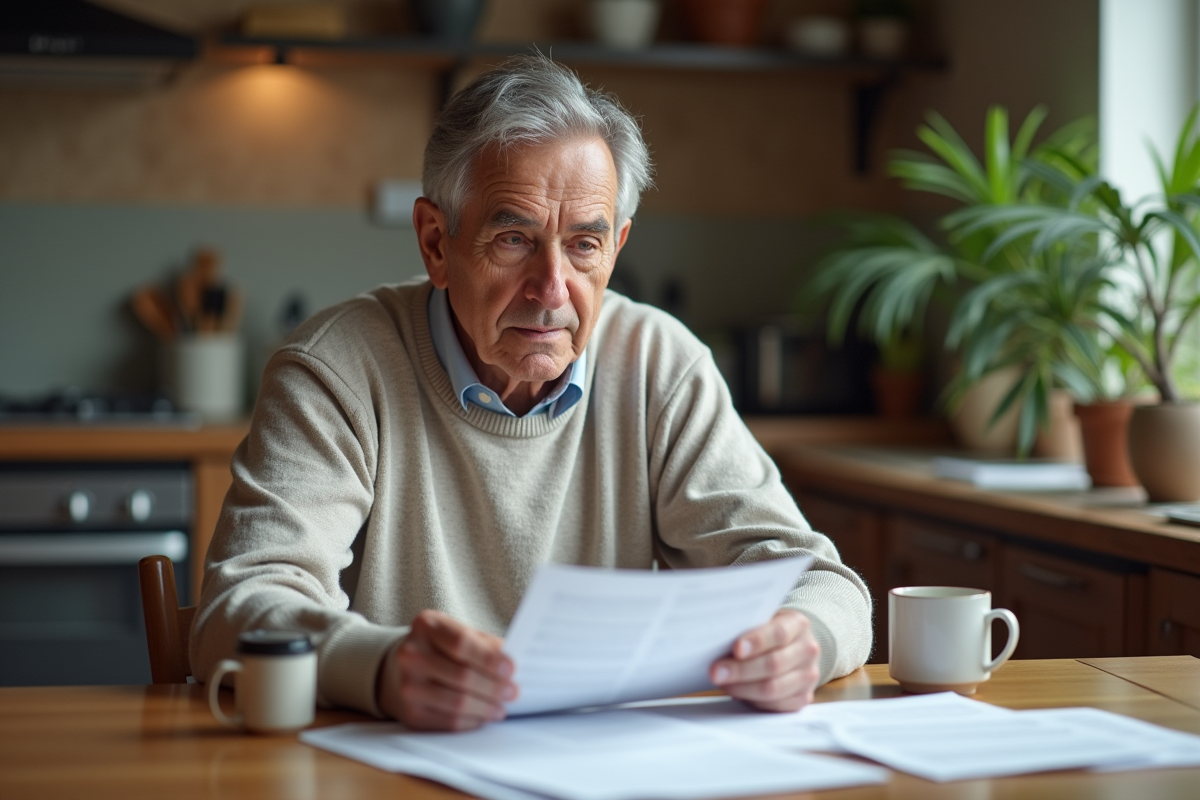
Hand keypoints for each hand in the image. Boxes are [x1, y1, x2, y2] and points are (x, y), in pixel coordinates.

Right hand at [377, 609, 517, 730]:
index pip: (461, 643)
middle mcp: (411, 654)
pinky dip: (472, 721)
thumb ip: (485, 644)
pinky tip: (484, 716)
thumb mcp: (459, 633)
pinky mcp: (410, 712)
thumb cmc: (439, 648)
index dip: (489, 658)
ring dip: (486, 708)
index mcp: (426, 626)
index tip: (511, 669)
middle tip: (513, 692)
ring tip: (502, 707)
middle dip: (493, 687)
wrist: (400, 668)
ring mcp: (408, 685)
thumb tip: (513, 661)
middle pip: (461, 675)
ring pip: (456, 702)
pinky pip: (448, 721)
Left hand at [709, 609, 820, 711]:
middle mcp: (808, 650)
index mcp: (798, 624)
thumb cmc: (768, 631)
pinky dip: (752, 700)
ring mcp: (808, 675)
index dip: (756, 641)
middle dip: (741, 670)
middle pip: (774, 664)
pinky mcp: (803, 697)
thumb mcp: (762, 619)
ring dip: (743, 688)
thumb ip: (747, 626)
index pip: (779, 633)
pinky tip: (737, 692)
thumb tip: (719, 639)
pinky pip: (775, 704)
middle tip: (716, 672)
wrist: (793, 646)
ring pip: (773, 688)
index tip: (736, 649)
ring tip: (722, 683)